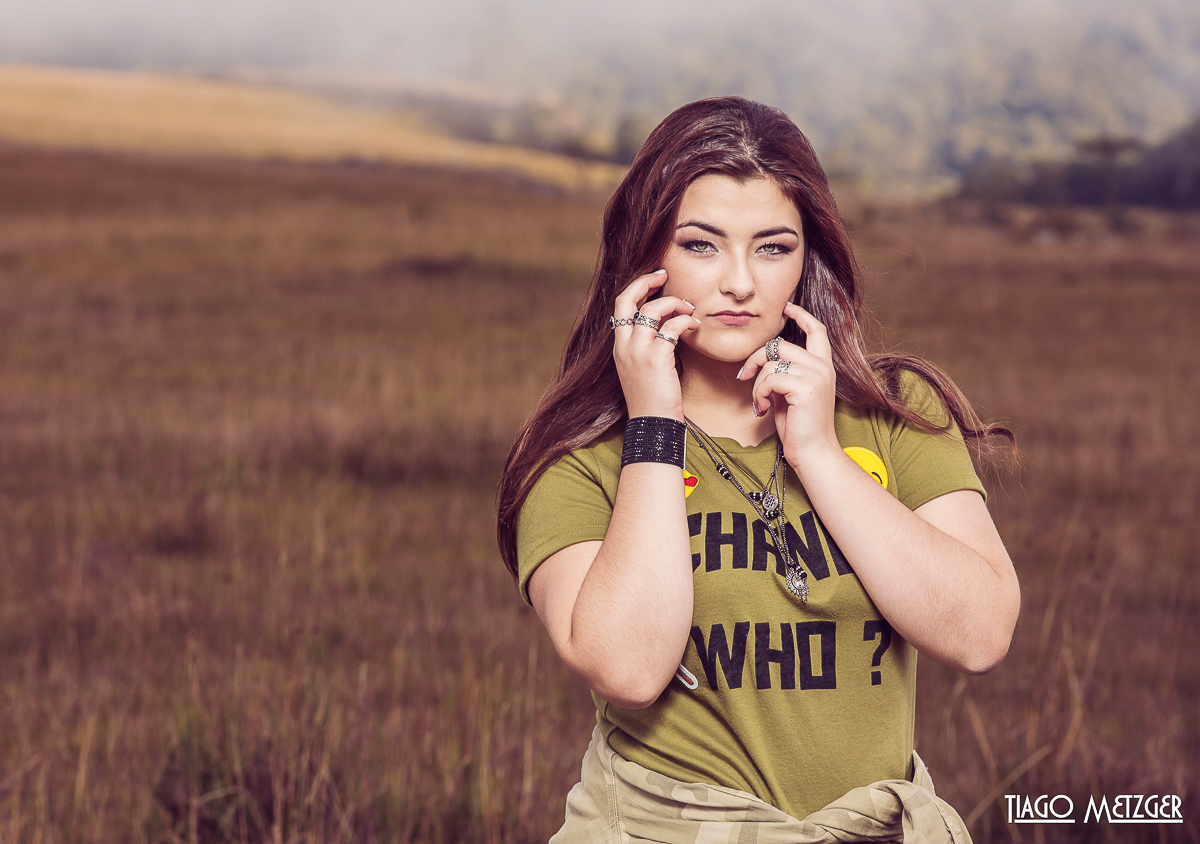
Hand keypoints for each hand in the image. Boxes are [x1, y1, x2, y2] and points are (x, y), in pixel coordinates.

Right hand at [611, 270, 699, 419]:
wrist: (653, 424)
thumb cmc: (653, 400)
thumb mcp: (642, 369)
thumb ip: (647, 347)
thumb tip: (666, 325)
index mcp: (619, 347)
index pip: (620, 306)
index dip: (637, 288)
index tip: (655, 281)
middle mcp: (624, 346)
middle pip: (626, 298)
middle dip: (645, 281)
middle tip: (665, 275)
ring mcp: (638, 351)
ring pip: (652, 309)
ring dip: (674, 303)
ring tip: (689, 309)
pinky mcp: (656, 358)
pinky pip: (672, 327)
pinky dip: (686, 321)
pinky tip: (695, 326)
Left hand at [737, 303, 838, 464]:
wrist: (813, 452)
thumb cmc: (799, 427)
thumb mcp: (790, 393)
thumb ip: (784, 373)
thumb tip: (765, 359)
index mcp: (823, 366)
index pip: (817, 330)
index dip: (801, 315)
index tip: (786, 307)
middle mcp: (823, 367)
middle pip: (779, 345)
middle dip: (755, 358)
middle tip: (744, 377)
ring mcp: (816, 375)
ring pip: (771, 363)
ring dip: (757, 383)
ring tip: (759, 402)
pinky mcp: (805, 387)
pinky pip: (769, 379)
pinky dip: (759, 393)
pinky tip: (762, 409)